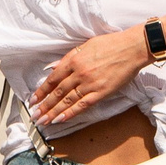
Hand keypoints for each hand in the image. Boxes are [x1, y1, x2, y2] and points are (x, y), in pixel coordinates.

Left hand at [33, 27, 156, 124]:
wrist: (132, 48)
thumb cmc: (111, 44)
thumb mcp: (85, 46)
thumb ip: (69, 58)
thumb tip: (53, 67)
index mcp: (73, 59)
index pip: (53, 79)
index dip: (42, 91)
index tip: (34, 100)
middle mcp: (78, 72)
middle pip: (57, 92)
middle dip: (44, 105)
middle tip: (35, 115)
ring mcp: (89, 83)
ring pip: (67, 100)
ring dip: (53, 112)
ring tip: (43, 120)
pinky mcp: (101, 92)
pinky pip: (83, 105)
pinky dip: (71, 113)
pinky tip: (61, 119)